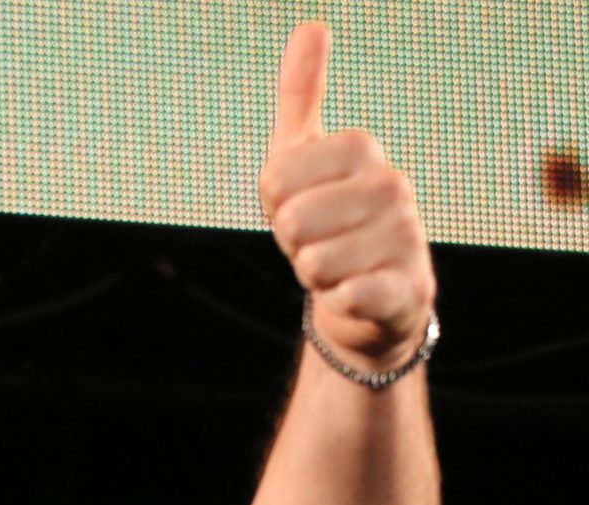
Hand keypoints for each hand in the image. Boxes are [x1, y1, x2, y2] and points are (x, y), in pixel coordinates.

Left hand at [259, 22, 435, 368]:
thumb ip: (302, 93)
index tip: (300, 207)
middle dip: (293, 244)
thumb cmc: (328, 218)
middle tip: (319, 242)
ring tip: (337, 267)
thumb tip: (311, 25)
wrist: (370, 294)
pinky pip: (346, 295)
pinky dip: (338, 301)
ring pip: (314, 263)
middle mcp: (392, 185)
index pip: (273, 182)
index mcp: (360, 148)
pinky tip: (356, 293)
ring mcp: (406, 236)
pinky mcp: (408, 288)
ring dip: (313, 274)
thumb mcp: (303, 155)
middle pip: (292, 222)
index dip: (274, 206)